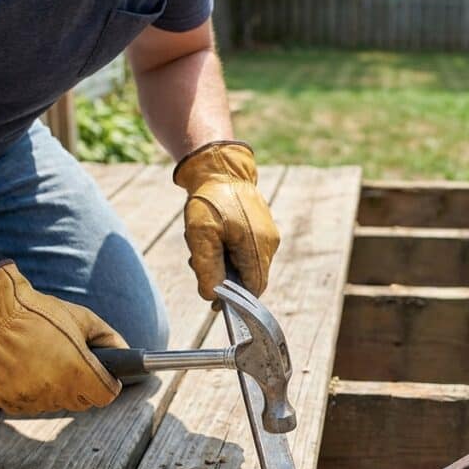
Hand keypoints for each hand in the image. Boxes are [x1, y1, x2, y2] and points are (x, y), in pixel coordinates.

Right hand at [0, 261, 127, 412]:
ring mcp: (31, 397)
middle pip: (81, 402)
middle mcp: (55, 389)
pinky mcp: (9, 400)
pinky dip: (31, 392)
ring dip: (56, 389)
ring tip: (47, 362)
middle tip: (73, 363)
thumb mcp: (83, 318)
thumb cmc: (40, 312)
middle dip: (83, 386)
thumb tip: (125, 353)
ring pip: (55, 404)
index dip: (107, 385)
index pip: (105, 396)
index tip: (104, 377)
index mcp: (77, 371)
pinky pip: (30, 405)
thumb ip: (109, 338)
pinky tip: (27, 370)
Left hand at [173, 140, 279, 300]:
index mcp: (258, 246)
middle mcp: (269, 243)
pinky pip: (247, 251)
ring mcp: (268, 235)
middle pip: (250, 278)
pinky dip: (229, 252)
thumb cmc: (209, 200)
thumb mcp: (201, 236)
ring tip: (204, 246)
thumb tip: (212, 297)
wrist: (219, 167)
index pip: (254, 288)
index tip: (214, 301)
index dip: (235, 298)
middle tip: (200, 265)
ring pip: (247, 265)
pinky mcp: (262, 228)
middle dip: (225, 278)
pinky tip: (214, 238)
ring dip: (224, 264)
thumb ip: (208, 269)